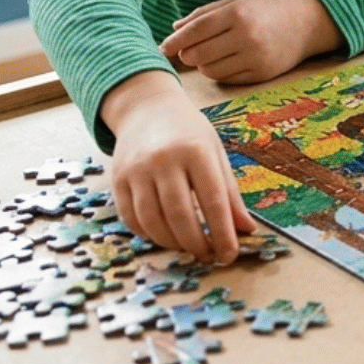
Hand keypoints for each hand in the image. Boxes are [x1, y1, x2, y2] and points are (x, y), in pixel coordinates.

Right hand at [100, 71, 254, 262]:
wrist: (147, 108)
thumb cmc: (189, 133)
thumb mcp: (216, 154)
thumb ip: (230, 193)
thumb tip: (246, 230)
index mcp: (196, 151)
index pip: (213, 200)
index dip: (222, 233)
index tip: (229, 254)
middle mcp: (163, 160)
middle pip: (180, 214)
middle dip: (196, 243)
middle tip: (208, 255)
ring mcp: (136, 170)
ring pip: (153, 220)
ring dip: (172, 243)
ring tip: (188, 247)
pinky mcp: (117, 180)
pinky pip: (131, 218)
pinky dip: (148, 234)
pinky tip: (164, 236)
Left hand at [160, 0, 342, 83]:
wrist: (308, 23)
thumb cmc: (267, 9)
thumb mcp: (238, 2)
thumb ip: (205, 14)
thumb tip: (174, 29)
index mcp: (238, 13)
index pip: (196, 30)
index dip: (175, 40)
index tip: (163, 47)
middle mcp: (247, 36)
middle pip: (199, 54)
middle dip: (186, 54)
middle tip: (185, 52)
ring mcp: (255, 57)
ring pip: (211, 70)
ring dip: (203, 64)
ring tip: (209, 54)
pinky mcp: (261, 74)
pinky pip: (227, 79)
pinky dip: (220, 72)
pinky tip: (226, 62)